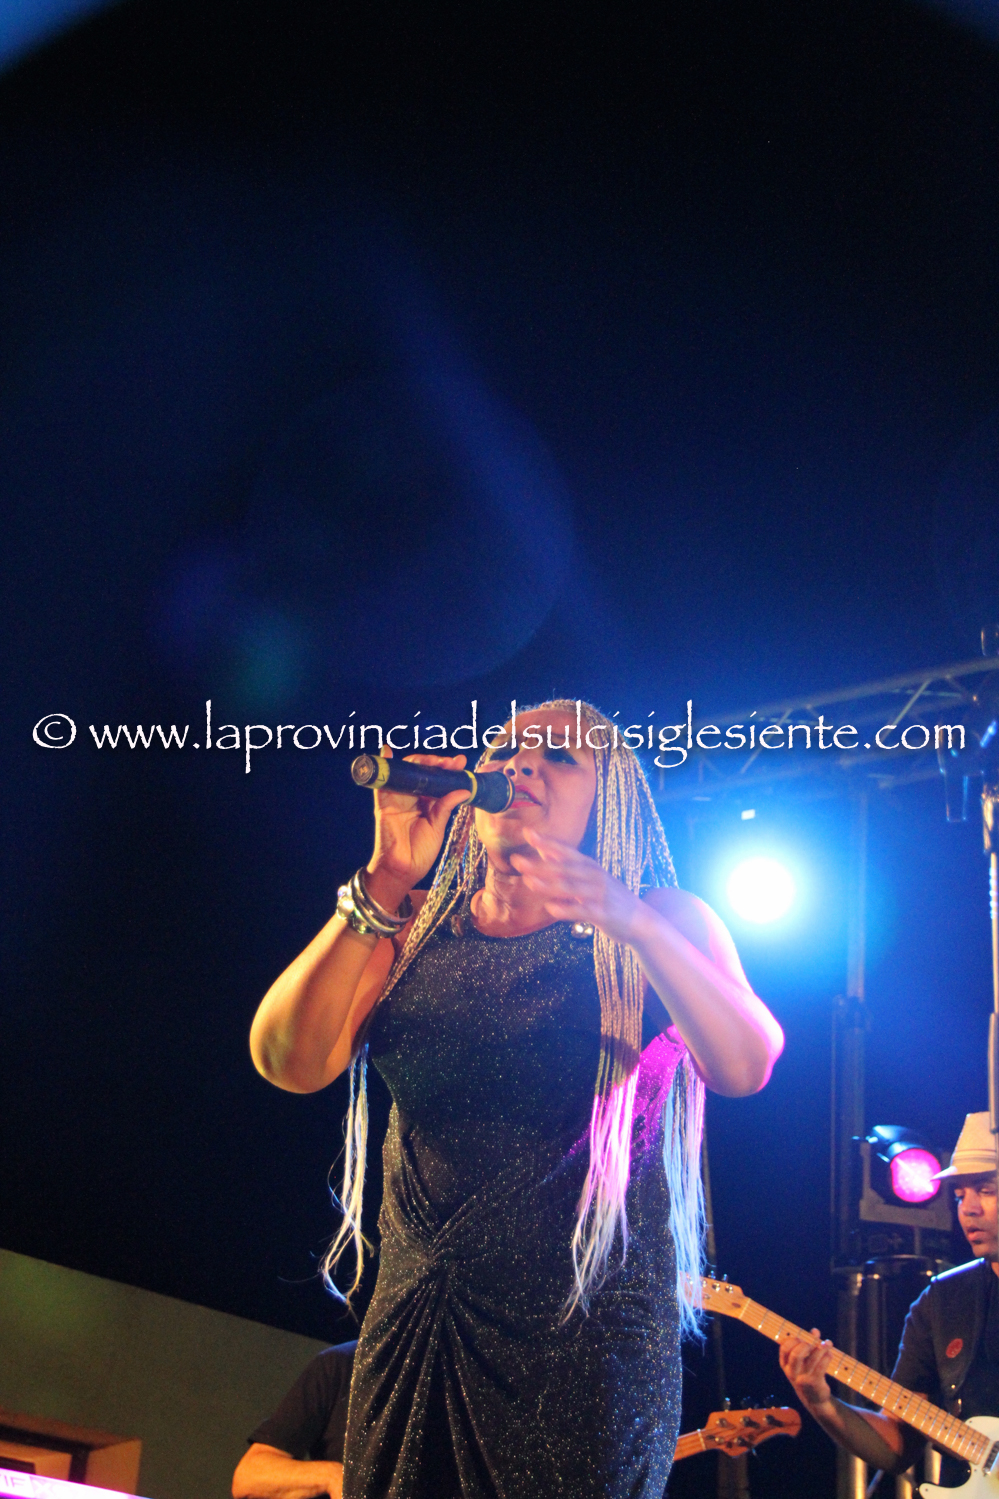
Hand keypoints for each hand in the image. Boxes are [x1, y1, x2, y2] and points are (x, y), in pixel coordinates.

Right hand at [367, 748, 470, 900]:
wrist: (403, 871)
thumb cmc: (419, 852)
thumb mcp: (437, 827)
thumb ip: (446, 806)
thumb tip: (464, 790)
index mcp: (425, 803)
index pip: (436, 781)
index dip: (447, 770)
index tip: (461, 764)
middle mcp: (411, 798)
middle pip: (422, 773)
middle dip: (437, 764)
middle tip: (452, 762)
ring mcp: (397, 799)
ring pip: (406, 773)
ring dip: (420, 762)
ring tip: (436, 760)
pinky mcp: (384, 804)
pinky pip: (382, 782)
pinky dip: (383, 765)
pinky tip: (386, 750)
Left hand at [509, 829, 644, 942]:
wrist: (641, 921)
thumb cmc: (610, 898)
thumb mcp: (591, 878)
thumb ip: (567, 865)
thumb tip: (544, 851)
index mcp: (590, 867)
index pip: (566, 851)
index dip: (547, 842)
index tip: (527, 832)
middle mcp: (595, 877)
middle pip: (564, 868)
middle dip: (539, 864)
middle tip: (516, 860)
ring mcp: (600, 895)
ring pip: (571, 888)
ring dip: (548, 884)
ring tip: (528, 882)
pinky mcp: (603, 914)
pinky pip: (582, 911)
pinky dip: (566, 909)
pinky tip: (550, 909)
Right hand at [779, 1330, 835, 1411]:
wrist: (815, 1399)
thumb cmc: (808, 1375)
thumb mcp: (803, 1362)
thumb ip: (807, 1345)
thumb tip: (815, 1330)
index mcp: (785, 1364)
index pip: (784, 1347)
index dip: (794, 1339)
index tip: (803, 1337)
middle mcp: (791, 1372)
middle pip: (796, 1354)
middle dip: (807, 1344)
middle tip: (815, 1341)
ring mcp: (802, 1379)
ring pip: (812, 1359)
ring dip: (822, 1348)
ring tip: (828, 1343)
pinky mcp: (814, 1383)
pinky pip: (821, 1366)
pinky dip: (827, 1357)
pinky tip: (830, 1354)